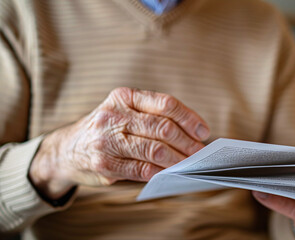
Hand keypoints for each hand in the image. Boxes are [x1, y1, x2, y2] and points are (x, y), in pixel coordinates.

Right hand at [30, 87, 209, 198]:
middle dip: (187, 142)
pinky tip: (170, 172)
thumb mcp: (124, 110)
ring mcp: (107, 141)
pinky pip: (142, 169)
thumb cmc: (107, 128)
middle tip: (199, 152)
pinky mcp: (105, 164)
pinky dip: (162, 172)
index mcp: (123, 97)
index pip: (165, 104)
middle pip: (163, 128)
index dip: (189, 118)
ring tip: (188, 163)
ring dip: (178, 159)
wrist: (67, 149)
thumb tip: (192, 135)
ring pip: (155, 150)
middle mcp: (114, 116)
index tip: (203, 132)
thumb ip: (153, 116)